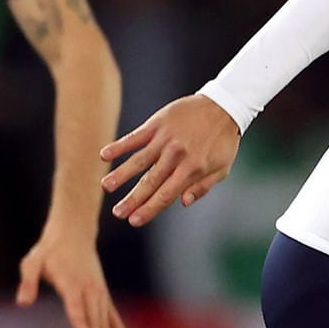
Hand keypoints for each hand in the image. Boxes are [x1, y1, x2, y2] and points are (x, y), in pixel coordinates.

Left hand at [17, 225, 135, 327]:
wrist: (74, 235)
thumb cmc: (49, 251)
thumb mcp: (32, 262)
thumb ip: (28, 282)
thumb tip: (23, 304)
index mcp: (72, 282)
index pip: (75, 304)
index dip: (79, 318)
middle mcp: (90, 291)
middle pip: (94, 321)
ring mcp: (100, 295)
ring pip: (104, 325)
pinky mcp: (104, 298)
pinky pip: (115, 320)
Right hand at [101, 94, 242, 226]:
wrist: (224, 106)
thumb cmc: (223, 141)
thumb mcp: (222, 168)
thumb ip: (202, 186)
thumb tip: (183, 203)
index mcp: (193, 169)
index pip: (166, 195)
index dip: (149, 209)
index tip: (134, 221)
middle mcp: (177, 156)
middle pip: (150, 182)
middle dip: (132, 199)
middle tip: (117, 213)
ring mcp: (166, 139)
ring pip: (139, 160)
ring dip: (121, 174)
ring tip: (106, 186)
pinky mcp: (158, 124)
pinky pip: (135, 137)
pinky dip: (120, 146)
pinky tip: (104, 155)